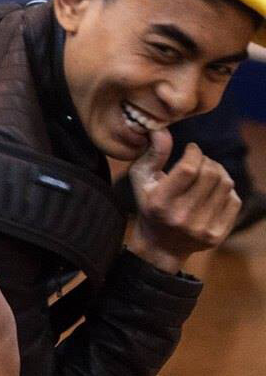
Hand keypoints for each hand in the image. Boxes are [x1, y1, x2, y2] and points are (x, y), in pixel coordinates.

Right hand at [125, 129, 242, 272]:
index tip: (192, 148)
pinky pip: (234, 201)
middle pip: (210, 175)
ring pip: (225, 185)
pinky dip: (226, 190)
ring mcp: (202, 228)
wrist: (161, 246)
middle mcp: (182, 217)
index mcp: (160, 203)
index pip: (187, 169)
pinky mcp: (217, 235)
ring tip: (209, 171)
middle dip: (207, 160)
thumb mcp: (142, 179)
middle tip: (200, 159)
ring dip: (219, 171)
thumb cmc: (149, 204)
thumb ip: (152, 154)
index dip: (194, 152)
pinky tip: (214, 189)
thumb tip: (162, 130)